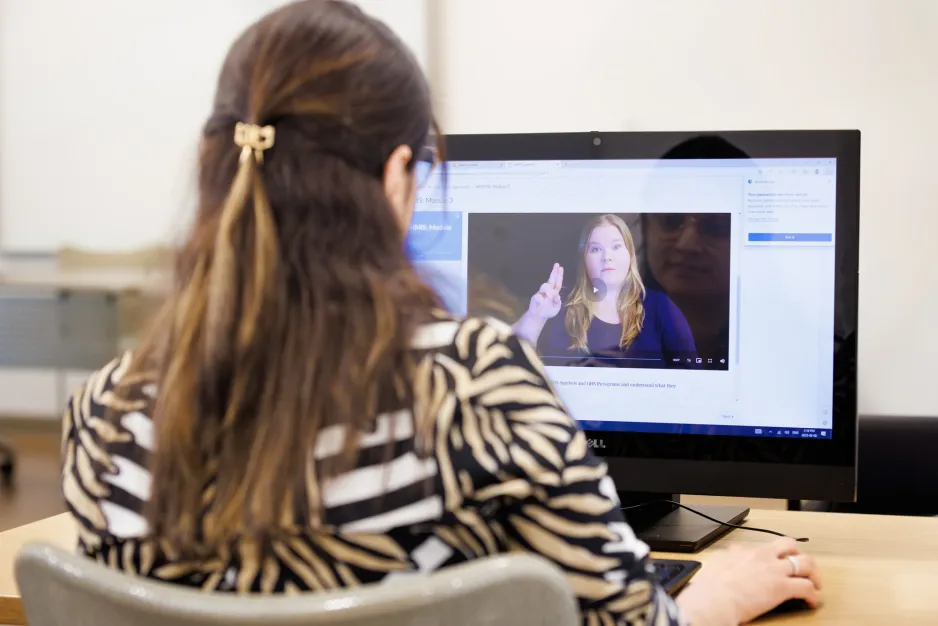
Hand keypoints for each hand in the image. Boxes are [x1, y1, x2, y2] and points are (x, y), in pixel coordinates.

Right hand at [527, 263, 562, 319]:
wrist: (538, 316)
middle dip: (554, 272)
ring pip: (545, 286)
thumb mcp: (556, 308)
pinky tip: (542, 302)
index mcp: (554, 292)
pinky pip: (538, 296)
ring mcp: (541, 293)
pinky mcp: (535, 298)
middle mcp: (547, 291)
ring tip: (549, 296)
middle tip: (557, 265)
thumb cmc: (548, 311)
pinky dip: (541, 299)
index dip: (559, 275)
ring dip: (548, 290)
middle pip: (551, 280)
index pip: (557, 283)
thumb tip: (557, 296)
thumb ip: (557, 302)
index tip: (560, 267)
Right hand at [675, 537, 821, 624]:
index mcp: (748, 551)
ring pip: (805, 564)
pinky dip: (812, 595)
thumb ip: (728, 556)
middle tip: (804, 568)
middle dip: (801, 556)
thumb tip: (730, 553)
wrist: (715, 599)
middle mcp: (764, 557)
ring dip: (813, 574)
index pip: (771, 545)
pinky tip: (811, 602)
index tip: (781, 560)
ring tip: (815, 584)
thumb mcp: (718, 563)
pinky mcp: (782, 588)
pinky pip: (806, 588)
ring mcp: (775, 571)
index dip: (780, 553)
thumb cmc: (711, 587)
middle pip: (792, 547)